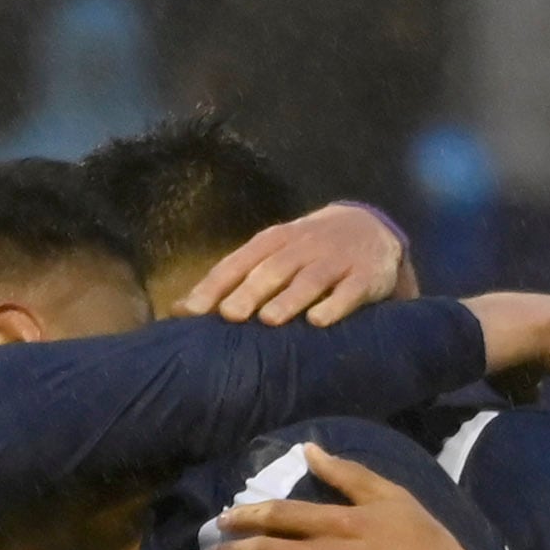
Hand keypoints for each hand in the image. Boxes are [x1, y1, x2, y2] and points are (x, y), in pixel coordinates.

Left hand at [180, 201, 416, 325]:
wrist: (372, 228)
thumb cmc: (306, 252)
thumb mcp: (270, 256)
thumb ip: (230, 280)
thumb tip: (176, 310)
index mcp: (274, 242)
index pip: (239, 262)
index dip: (215, 285)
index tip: (191, 311)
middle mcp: (303, 247)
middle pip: (272, 269)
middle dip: (250, 291)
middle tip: (229, 315)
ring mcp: (336, 260)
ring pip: (310, 278)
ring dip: (290, 298)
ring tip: (269, 320)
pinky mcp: (366, 276)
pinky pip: (351, 291)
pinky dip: (336, 305)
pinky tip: (318, 321)